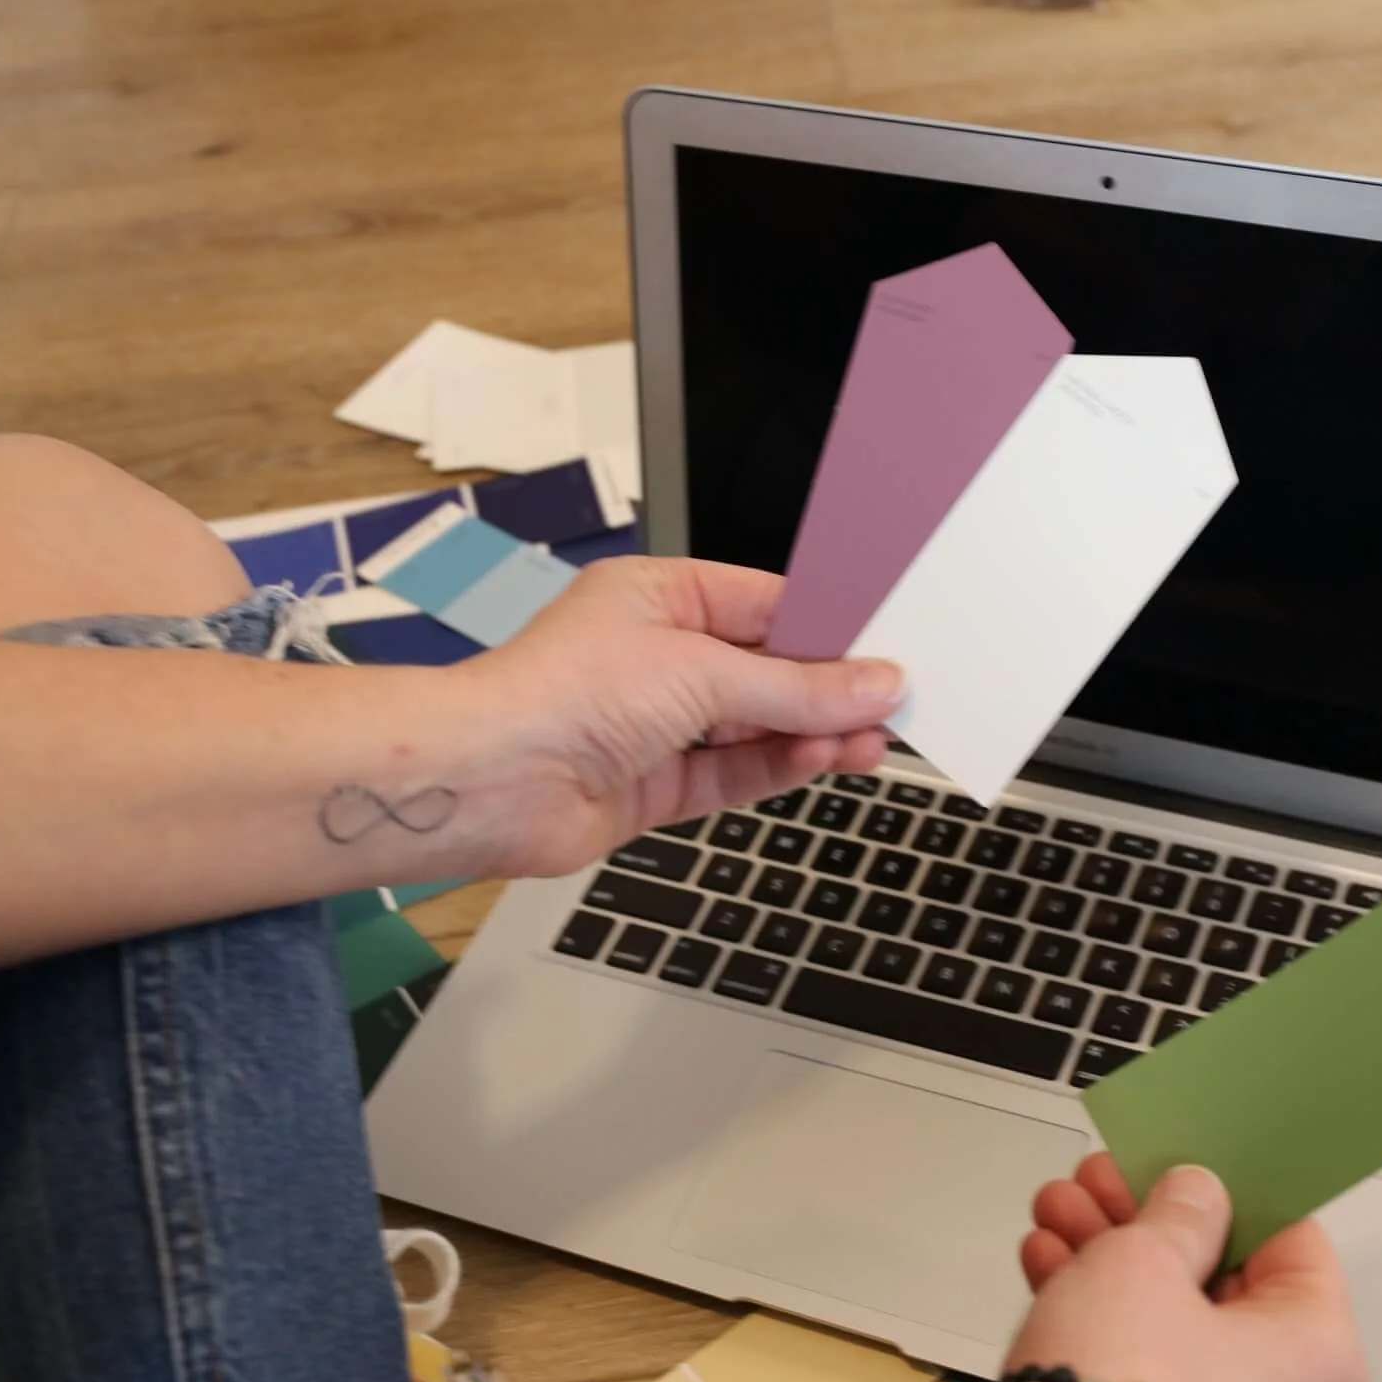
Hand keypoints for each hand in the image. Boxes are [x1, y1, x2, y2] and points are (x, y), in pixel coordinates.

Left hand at [444, 554, 901, 874]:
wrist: (487, 780)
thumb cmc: (559, 695)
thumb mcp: (701, 674)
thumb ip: (796, 688)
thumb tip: (869, 684)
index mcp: (659, 596)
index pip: (766, 605)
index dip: (829, 627)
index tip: (885, 646)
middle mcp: (655, 656)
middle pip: (765, 669)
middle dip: (828, 687)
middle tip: (894, 700)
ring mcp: (654, 723)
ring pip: (753, 726)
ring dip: (812, 732)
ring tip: (872, 739)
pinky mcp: (651, 784)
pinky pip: (730, 773)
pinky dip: (777, 768)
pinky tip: (824, 759)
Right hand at [1010, 1153, 1365, 1381]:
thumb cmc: (1123, 1373)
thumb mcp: (1144, 1260)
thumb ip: (1181, 1215)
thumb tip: (1203, 1196)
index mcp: (1328, 1358)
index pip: (1292, 1247)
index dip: (1223, 1198)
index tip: (1164, 1173)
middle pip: (1227, 1300)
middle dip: (1147, 1237)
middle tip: (1087, 1192)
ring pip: (1186, 1351)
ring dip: (1115, 1282)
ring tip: (1047, 1227)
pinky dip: (1115, 1352)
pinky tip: (1046, 1286)